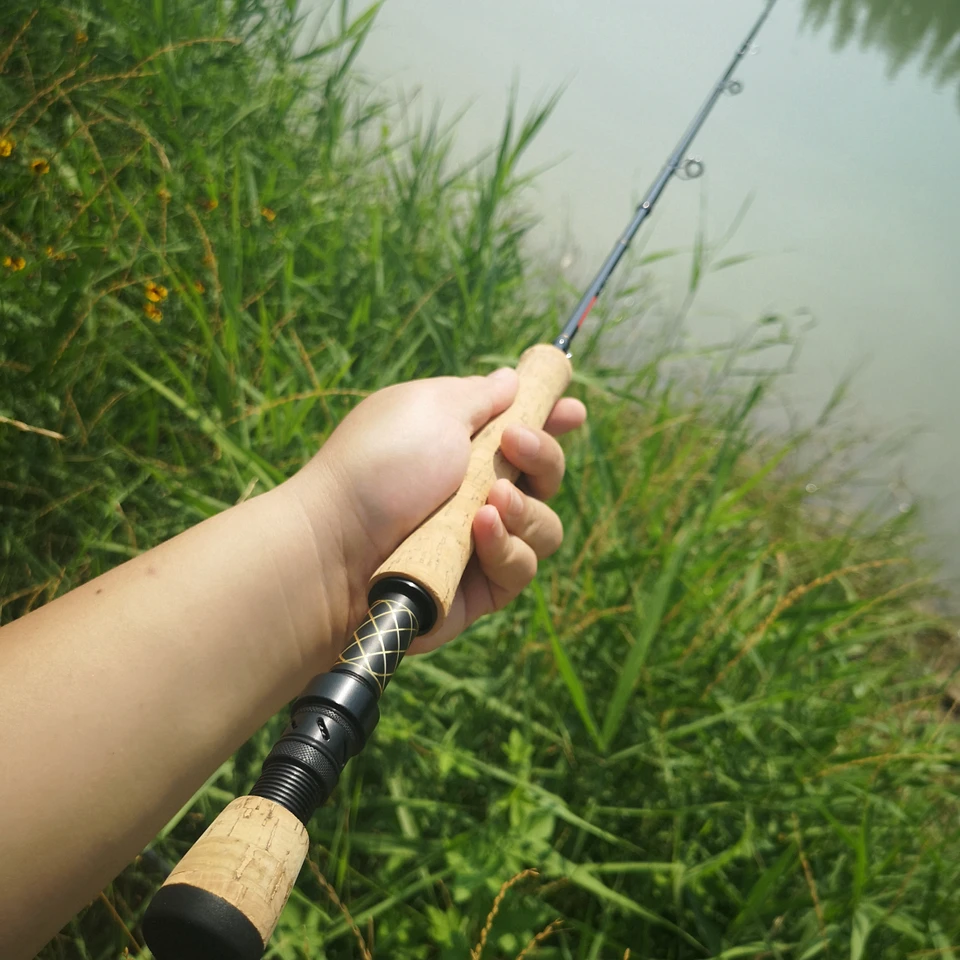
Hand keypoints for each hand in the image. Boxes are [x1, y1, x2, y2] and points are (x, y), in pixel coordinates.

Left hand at [289, 367, 585, 649]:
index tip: (573, 411)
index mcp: (463, 446)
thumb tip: (511, 379)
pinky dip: (505, 547)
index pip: (523, 435)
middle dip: (543, 456)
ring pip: (544, 528)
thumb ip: (481, 395)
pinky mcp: (480, 589)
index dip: (551, 421)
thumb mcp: (431, 408)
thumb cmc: (378, 466)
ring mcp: (480, 544)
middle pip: (547, 478)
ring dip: (525, 508)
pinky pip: (521, 568)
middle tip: (514, 445)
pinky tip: (478, 531)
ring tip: (488, 501)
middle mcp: (477, 494)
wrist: (336, 543)